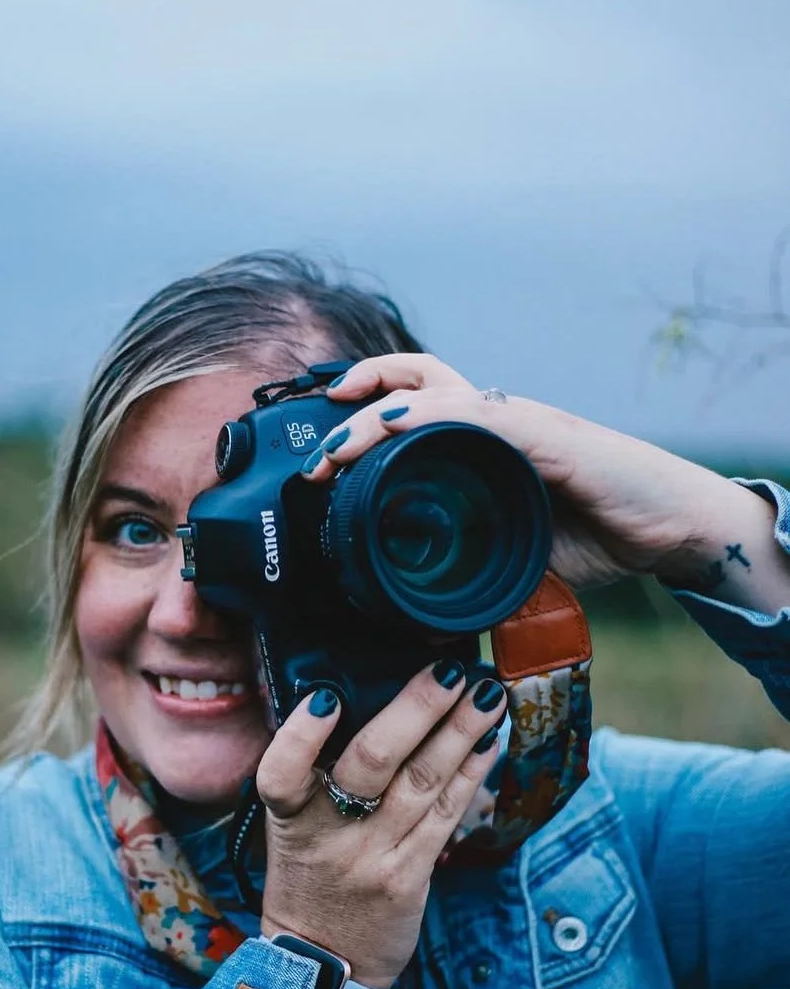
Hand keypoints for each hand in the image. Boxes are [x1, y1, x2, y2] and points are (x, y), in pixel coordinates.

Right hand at [256, 662, 507, 988]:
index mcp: (289, 817)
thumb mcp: (289, 827)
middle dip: (415, 711)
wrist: (325, 962)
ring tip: (486, 694)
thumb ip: (311, 773)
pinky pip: (447, 814)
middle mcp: (330, 834)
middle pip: (372, 764)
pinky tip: (489, 740)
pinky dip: (470, 772)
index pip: (281, 772)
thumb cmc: (308, 877)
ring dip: (460, 732)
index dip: (301, 735)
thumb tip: (351, 699)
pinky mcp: (412, 874)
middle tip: (448, 671)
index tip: (326, 697)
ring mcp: (375, 855)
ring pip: (423, 782)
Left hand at [301, 353, 747, 591]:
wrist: (671, 530)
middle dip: (359, 394)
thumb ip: (470, 570)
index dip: (368, 407)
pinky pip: (478, 415)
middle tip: (317, 447)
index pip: (418, 401)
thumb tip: (419, 612)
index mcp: (484, 442)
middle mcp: (497, 420)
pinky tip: (396, 428)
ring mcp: (519, 422)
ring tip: (336, 450)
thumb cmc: (595, 536)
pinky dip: (431, 418)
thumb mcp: (513, 559)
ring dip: (377, 418)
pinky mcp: (546, 436)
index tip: (324, 445)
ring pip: (435, 394)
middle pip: (417, 377)